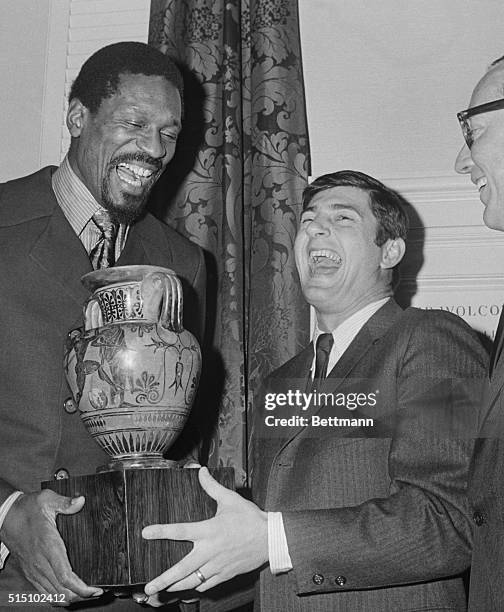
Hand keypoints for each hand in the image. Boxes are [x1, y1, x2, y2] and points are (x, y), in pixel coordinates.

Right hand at [0, 490, 102, 604]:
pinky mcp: (30, 572)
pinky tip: (69, 592)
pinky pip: (44, 591)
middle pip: (62, 590)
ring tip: (87, 593)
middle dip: (81, 596)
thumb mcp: (46, 500)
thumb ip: (65, 502)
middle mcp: (40, 563)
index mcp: (48, 546)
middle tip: (97, 593)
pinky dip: (58, 596)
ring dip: (70, 597)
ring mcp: (34, 570)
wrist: (5, 516)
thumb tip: (81, 500)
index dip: (81, 588)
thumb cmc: (27, 508)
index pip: (65, 576)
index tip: (95, 590)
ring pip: (53, 594)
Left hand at [142, 467, 267, 595]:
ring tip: (162, 591)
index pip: (180, 530)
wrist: (270, 538)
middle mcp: (210, 551)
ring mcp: (217, 565)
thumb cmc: (250, 518)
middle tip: (148, 587)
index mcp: (209, 530)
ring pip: (192, 581)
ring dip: (175, 587)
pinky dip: (195, 587)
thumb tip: (201, 471)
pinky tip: (189, 587)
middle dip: (163, 579)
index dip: (161, 531)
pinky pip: (206, 584)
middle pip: (182, 569)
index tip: (146, 533)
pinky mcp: (225, 574)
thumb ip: (212, 486)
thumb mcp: (230, 499)